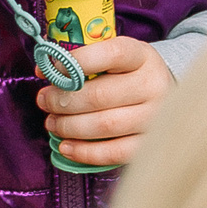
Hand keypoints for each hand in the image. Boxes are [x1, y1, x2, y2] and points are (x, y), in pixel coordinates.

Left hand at [37, 35, 173, 167]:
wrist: (164, 94)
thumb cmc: (128, 74)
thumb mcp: (113, 57)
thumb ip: (81, 59)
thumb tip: (42, 68)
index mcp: (141, 56)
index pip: (110, 54)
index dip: (76, 62)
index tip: (51, 71)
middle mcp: (152, 85)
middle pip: (100, 96)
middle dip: (63, 101)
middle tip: (44, 102)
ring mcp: (155, 117)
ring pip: (105, 126)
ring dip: (70, 127)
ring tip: (52, 123)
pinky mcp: (150, 144)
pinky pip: (115, 153)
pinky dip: (85, 152)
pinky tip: (66, 147)